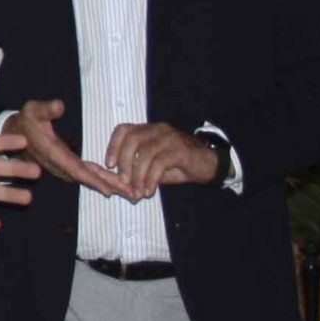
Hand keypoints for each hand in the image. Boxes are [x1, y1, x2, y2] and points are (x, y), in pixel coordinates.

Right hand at [13, 99, 128, 197]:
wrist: (15, 135)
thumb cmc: (26, 120)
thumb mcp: (32, 110)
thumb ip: (46, 109)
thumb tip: (60, 106)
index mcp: (53, 153)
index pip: (75, 169)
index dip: (92, 179)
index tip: (108, 190)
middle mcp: (61, 165)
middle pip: (88, 179)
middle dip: (110, 187)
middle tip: (133, 195)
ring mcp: (65, 168)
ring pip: (90, 179)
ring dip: (111, 186)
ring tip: (133, 193)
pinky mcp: (69, 166)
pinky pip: (89, 175)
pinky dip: (104, 181)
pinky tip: (118, 184)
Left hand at [100, 122, 218, 201]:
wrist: (210, 164)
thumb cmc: (179, 165)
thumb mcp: (155, 167)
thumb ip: (139, 171)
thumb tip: (120, 184)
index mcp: (148, 130)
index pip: (124, 129)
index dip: (113, 145)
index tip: (109, 164)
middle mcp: (158, 130)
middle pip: (132, 138)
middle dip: (124, 161)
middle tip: (122, 181)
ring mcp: (170, 138)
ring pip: (146, 152)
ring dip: (137, 174)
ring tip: (137, 191)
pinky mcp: (181, 150)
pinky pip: (160, 163)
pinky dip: (151, 178)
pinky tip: (149, 190)